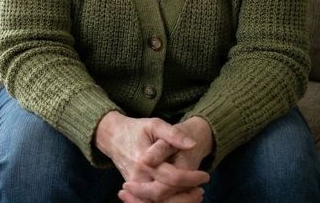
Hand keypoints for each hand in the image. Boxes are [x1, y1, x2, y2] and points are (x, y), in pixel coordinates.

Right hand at [94, 112, 208, 202]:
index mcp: (143, 162)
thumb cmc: (136, 130)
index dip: (192, 178)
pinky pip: (152, 202)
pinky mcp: (135, 190)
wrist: (113, 137)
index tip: (205, 175)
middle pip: (164, 196)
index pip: (172, 178)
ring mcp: (134, 186)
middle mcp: (137, 178)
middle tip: (202, 189)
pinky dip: (168, 202)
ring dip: (179, 202)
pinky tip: (182, 197)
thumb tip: (192, 144)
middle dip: (186, 196)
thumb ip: (173, 134)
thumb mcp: (154, 125)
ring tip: (196, 194)